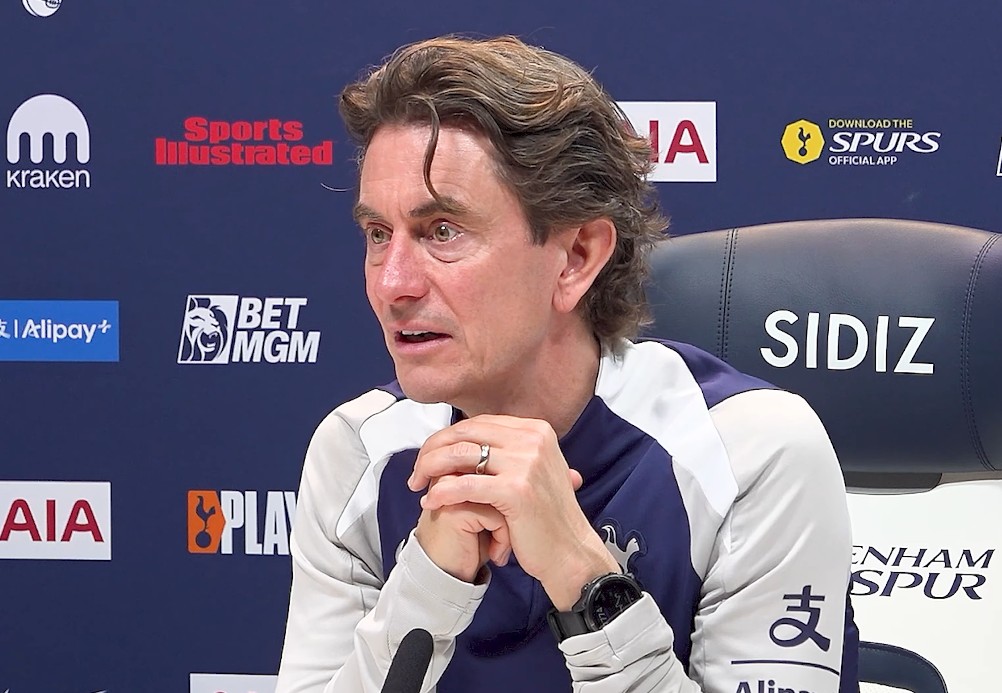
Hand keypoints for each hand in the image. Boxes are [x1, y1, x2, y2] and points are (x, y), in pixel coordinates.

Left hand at [408, 415, 619, 608]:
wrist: (570, 552)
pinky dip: (442, 492)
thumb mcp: (533, 470)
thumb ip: (505, 451)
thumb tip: (463, 439)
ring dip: (430, 469)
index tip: (429, 456)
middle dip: (432, 451)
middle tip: (417, 472)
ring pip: (460, 455)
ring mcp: (526, 463)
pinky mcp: (516, 490)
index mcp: (535, 430)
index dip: (446, 438)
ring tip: (418, 486)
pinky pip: (465, 484)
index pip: (477, 423)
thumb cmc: (546, 517)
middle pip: (465, 433)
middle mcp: (532, 439)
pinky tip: (431, 502)